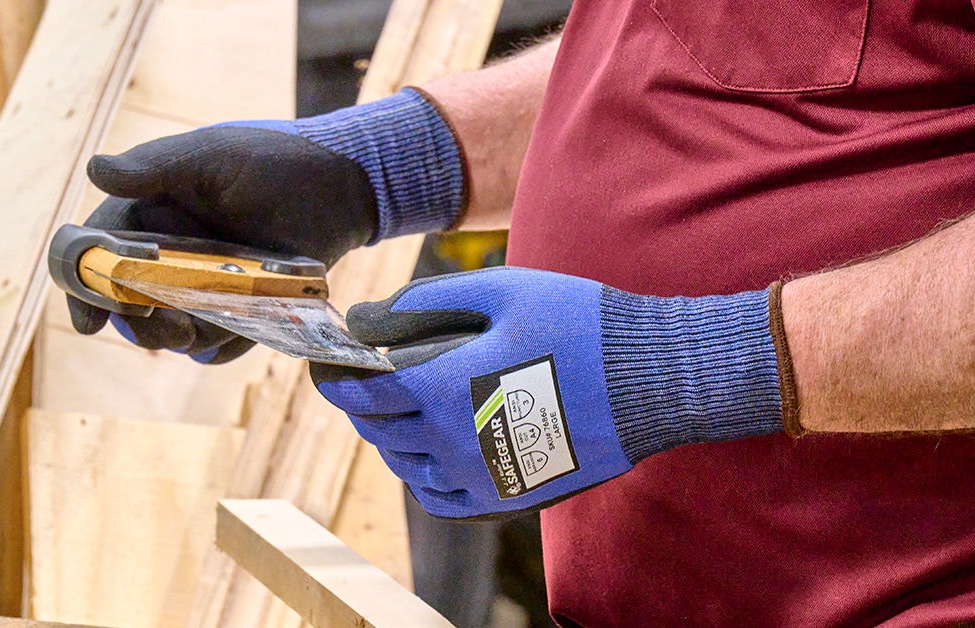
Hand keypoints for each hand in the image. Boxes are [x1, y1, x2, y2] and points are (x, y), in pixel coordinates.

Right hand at [67, 89, 465, 362]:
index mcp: (146, 216)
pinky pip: (218, 345)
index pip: (93, 254)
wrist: (340, 187)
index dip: (80, 285)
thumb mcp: (212, 156)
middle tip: (153, 322)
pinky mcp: (239, 311)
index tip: (86, 318)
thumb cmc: (272, 160)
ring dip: (174, 337)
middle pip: (124, 304)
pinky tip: (240, 327)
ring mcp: (204, 287)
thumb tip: (94, 171)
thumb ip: (156, 168)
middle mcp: (167, 256)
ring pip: (169, 331)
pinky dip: (222, 345)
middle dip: (132, 321)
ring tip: (194, 328)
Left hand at [311, 267, 785, 518]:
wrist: (650, 379)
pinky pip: (441, 498)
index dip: (336, 379)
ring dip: (391, 437)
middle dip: (362, 404)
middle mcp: (454, 442)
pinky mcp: (508, 496)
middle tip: (360, 381)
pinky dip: (421, 476)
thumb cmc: (579, 324)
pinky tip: (429, 451)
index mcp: (446, 388)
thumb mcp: (503, 292)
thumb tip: (371, 314)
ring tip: (397, 410)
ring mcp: (481, 476)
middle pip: (381, 430)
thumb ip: (430, 299)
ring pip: (407, 466)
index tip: (323, 365)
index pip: (364, 393)